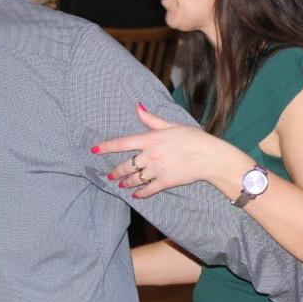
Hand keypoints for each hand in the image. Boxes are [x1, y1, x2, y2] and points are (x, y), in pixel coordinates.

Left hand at [93, 103, 242, 198]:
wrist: (208, 156)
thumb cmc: (193, 137)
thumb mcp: (171, 124)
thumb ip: (152, 119)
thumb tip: (137, 106)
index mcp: (150, 140)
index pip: (122, 143)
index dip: (106, 147)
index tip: (94, 150)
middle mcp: (149, 156)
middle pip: (126, 165)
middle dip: (116, 172)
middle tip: (110, 176)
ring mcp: (156, 170)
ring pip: (135, 179)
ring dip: (126, 183)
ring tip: (121, 185)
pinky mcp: (165, 182)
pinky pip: (149, 189)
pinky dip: (141, 193)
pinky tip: (136, 195)